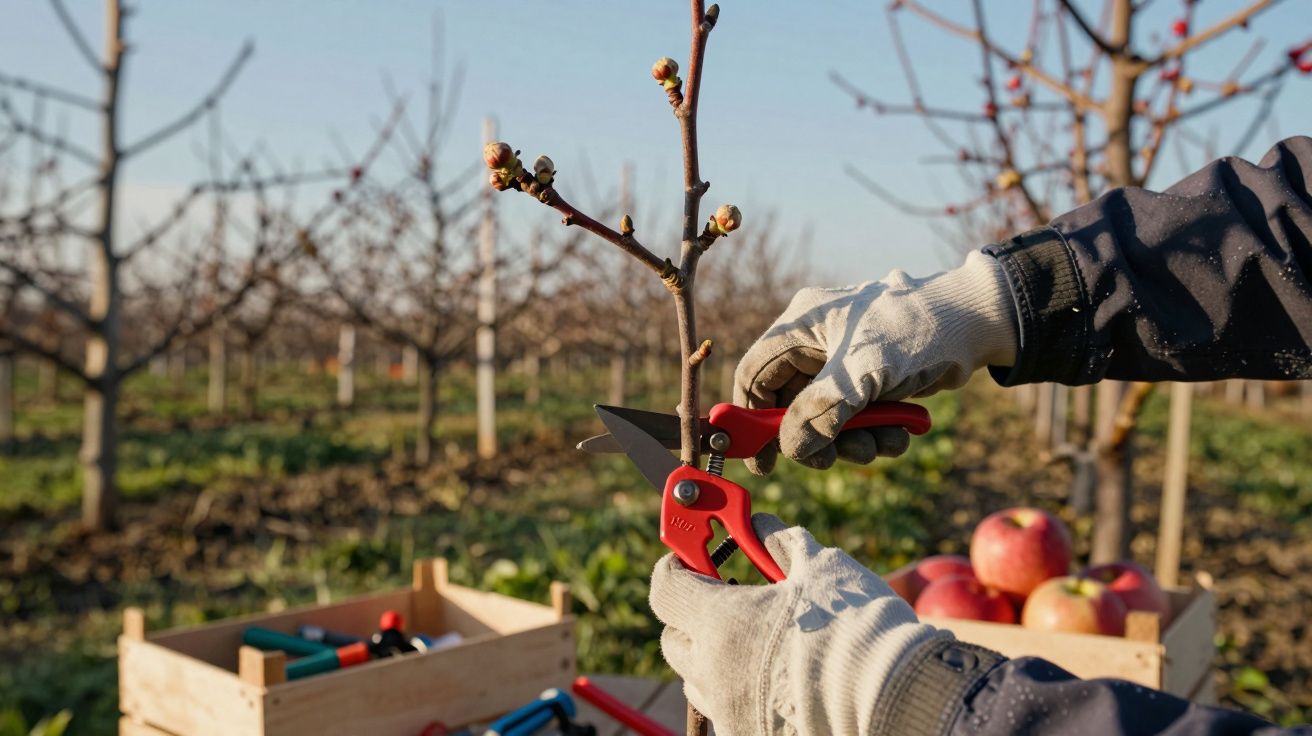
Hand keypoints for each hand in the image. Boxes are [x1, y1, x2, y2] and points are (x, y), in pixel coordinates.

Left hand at [649, 514, 944, 734]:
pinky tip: (780, 680)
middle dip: (693, 614)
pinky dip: (742, 691)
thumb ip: (780, 544)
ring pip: (700, 679)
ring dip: (715, 656)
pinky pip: (730, 710)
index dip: (679, 564)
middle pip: (674, 638)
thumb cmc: (857, 627)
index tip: (696, 554)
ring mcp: (730, 713)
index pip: (665, 587)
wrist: (896, 700)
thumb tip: (760, 525)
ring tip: (760, 641)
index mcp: (720, 624)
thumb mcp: (819, 568)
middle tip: (730, 596)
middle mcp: (713, 673)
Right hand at [734, 251, 1016, 472]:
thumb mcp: (862, 374)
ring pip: (827, 416)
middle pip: (792, 404)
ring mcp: (844, 361)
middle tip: (834, 460)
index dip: (752, 419)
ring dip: (853, 440)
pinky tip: (901, 433)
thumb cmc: (918, 330)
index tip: (762, 462)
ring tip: (884, 444)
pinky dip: (875, 432)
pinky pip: (857, 416)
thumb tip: (789, 449)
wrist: (979, 322)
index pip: (755, 375)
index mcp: (802, 326)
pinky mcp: (871, 377)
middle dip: (818, 436)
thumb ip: (819, 413)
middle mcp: (817, 341)